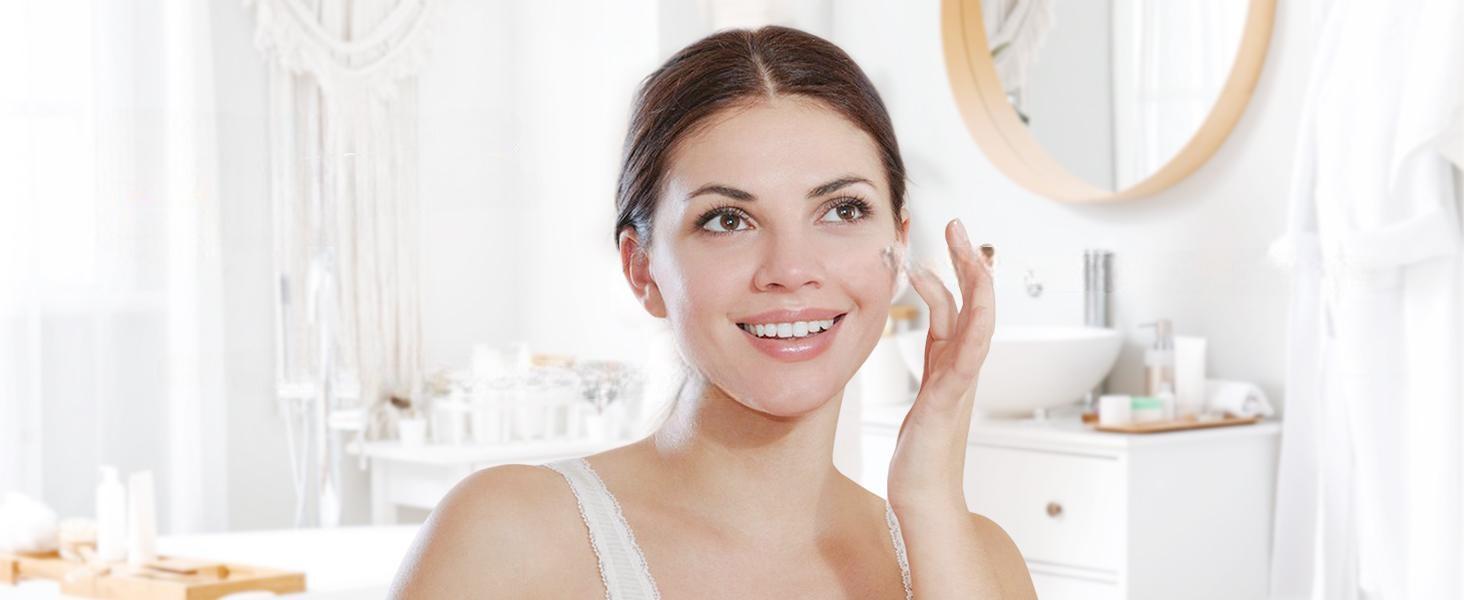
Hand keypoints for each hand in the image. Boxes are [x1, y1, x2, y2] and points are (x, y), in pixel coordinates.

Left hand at [886, 218, 995, 514]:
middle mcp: (962, 369)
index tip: (943, 238)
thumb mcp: (922, 400)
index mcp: (950, 365)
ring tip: (968, 250)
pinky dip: (975, 334)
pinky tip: (975, 311)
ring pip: (979, 324)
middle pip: (973, 304)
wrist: (925, 501)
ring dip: (977, 285)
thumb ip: (930, 368)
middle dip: (968, 262)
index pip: (956, 306)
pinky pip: (969, 362)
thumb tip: (928, 342)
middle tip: (958, 223)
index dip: (951, 271)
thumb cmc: (920, 457)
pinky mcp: (949, 404)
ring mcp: (960, 385)